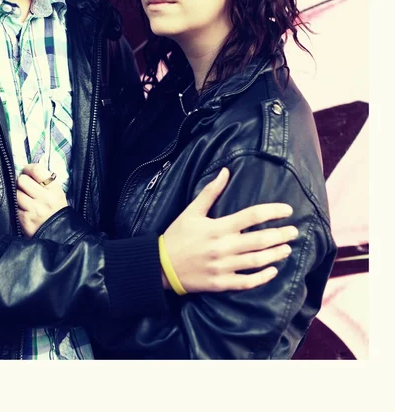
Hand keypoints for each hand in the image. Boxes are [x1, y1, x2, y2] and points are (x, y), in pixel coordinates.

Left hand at [17, 163, 67, 236]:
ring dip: (17, 194)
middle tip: (25, 187)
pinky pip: (14, 207)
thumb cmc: (56, 210)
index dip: (28, 168)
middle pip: (22, 180)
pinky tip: (23, 209)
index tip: (27, 171)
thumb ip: (45, 181)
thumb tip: (27, 170)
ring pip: (15, 193)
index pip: (36, 170)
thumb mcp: (57, 193)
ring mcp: (33, 210)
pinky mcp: (24, 220)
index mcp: (54, 189)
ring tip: (24, 199)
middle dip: (21, 182)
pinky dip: (17, 207)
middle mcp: (44, 198)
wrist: (59, 234)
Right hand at [162, 168, 298, 291]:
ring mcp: (223, 267)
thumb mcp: (191, 211)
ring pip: (256, 261)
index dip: (272, 212)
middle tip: (294, 231)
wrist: (160, 265)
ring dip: (275, 254)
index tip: (287, 210)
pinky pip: (246, 282)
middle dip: (280, 235)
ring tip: (287, 248)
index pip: (251, 216)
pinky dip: (262, 278)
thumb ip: (210, 191)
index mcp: (217, 227)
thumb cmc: (177, 235)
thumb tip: (225, 171)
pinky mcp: (221, 283)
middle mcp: (223, 247)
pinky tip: (273, 271)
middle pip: (259, 240)